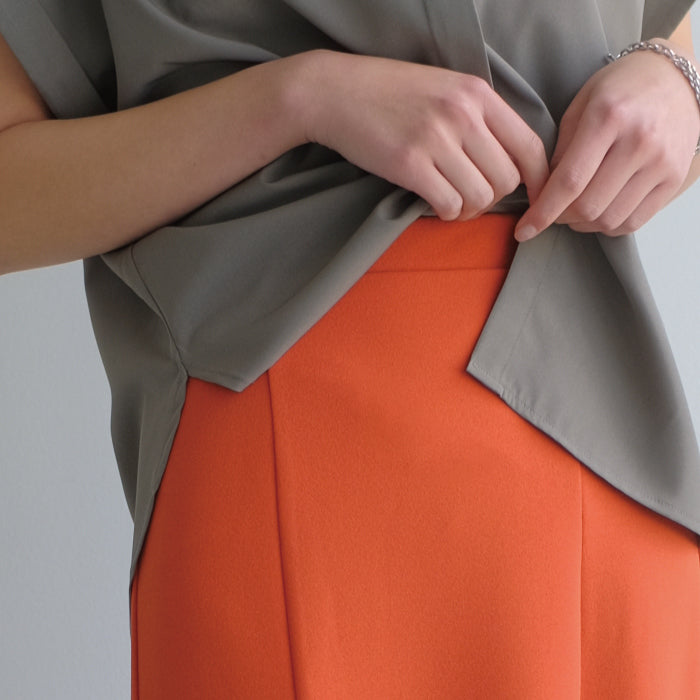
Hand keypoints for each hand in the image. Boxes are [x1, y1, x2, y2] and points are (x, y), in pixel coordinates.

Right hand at [300, 50, 548, 220]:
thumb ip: (478, 117)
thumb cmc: (388, 94)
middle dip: (496, 199)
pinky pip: (449, 203)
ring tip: (454, 205)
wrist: (334, 92)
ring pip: (481, 196)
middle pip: (507, 178)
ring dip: (470, 210)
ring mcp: (436, 138)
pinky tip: (436, 206)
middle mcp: (462, 114)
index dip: (539, 182)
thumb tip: (507, 160)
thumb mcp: (444, 90)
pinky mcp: (409, 162)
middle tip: (475, 199)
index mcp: (477, 94)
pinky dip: (447, 214)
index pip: (529, 146)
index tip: (534, 200)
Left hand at [514, 39, 699, 241]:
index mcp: (608, 117)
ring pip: (609, 220)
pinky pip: (633, 222)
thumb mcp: (580, 105)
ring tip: (576, 209)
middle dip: (561, 217)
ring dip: (583, 224)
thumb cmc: (621, 89)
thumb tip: (543, 193)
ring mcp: (661, 162)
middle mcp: (639, 141)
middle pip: (588, 207)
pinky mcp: (674, 179)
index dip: (543, 212)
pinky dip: (608, 226)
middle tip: (554, 210)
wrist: (675, 78)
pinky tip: (600, 211)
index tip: (525, 230)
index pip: (569, 181)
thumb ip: (560, 150)